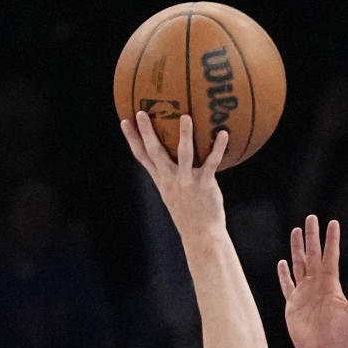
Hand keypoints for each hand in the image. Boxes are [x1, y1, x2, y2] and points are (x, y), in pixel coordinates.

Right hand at [121, 112, 226, 236]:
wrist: (201, 235)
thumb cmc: (189, 213)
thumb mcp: (174, 194)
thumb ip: (171, 176)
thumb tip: (174, 157)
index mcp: (162, 180)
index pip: (142, 157)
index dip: (132, 139)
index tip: (124, 121)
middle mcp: (171, 179)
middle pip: (155, 152)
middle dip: (147, 132)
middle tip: (141, 112)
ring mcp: (187, 181)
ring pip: (184, 154)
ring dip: (184, 135)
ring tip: (186, 116)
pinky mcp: (204, 184)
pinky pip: (212, 162)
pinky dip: (218, 148)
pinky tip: (223, 133)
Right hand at [278, 216, 347, 347]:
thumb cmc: (343, 337)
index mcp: (332, 286)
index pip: (331, 257)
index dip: (331, 240)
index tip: (332, 222)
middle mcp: (318, 287)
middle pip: (313, 256)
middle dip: (312, 237)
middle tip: (311, 218)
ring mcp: (305, 295)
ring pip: (300, 266)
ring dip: (297, 250)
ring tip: (295, 231)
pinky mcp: (293, 306)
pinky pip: (287, 286)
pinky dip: (284, 275)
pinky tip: (283, 263)